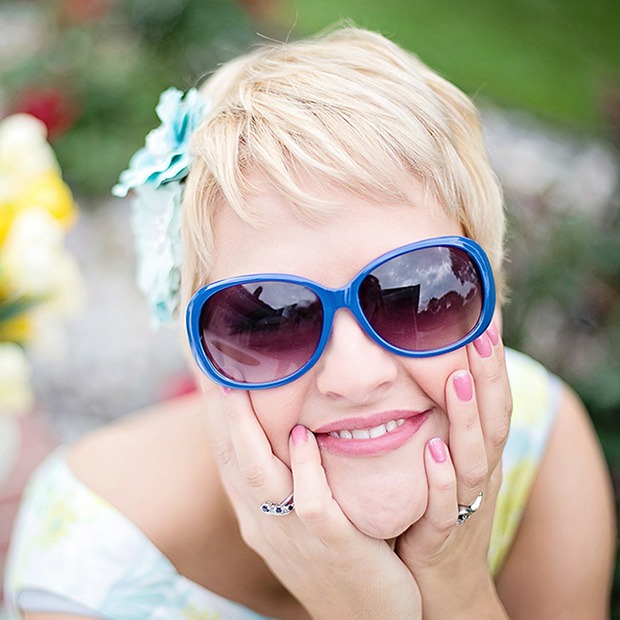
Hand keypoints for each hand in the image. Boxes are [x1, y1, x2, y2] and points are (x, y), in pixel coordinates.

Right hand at [202, 383, 420, 619]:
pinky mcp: (332, 545)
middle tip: (212, 360)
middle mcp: (265, 522)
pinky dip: (304, 467)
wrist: (367, 619)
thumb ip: (290, 475)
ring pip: (260, 476)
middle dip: (219, 408)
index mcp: (256, 513)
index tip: (208, 367)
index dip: (214, 411)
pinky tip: (300, 435)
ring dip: (247, 430)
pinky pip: (311, 504)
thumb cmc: (337, 556)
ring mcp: (295, 535)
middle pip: (233, 457)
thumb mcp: (300, 517)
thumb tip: (289, 425)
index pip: (228, 453)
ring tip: (239, 385)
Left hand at [395, 323, 511, 617]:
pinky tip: (434, 451)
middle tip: (481, 330)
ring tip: (459, 379)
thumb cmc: (438, 511)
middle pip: (491, 418)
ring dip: (467, 418)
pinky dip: (442, 478)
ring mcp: (464, 503)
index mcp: (478, 453)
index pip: (491, 400)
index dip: (491, 361)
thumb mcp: (445, 462)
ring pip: (473, 456)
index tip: (484, 317)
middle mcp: (479, 472)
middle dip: (488, 375)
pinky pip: (445, 505)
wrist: (443, 585)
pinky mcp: (441, 535)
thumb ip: (440, 422)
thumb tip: (426, 373)